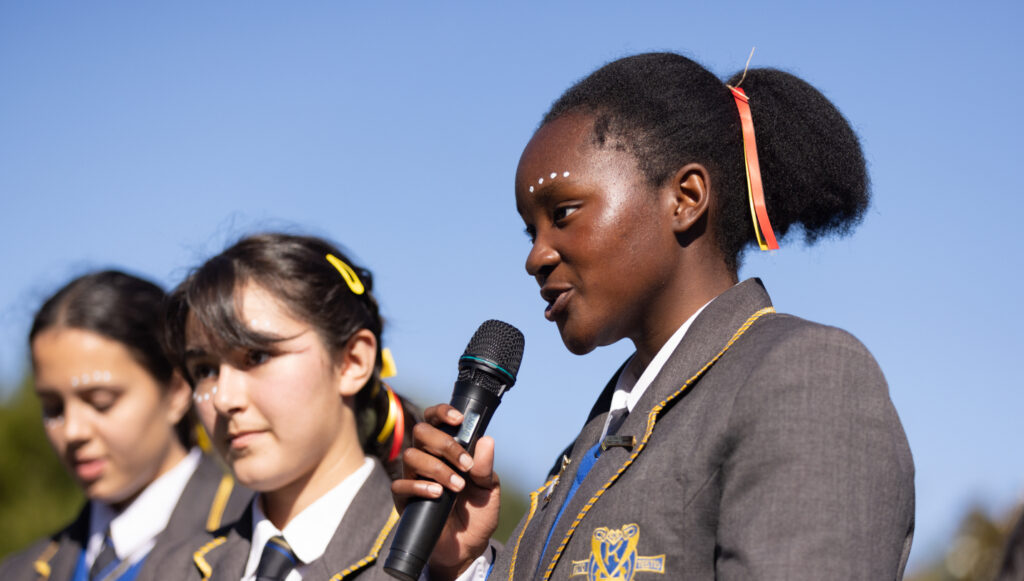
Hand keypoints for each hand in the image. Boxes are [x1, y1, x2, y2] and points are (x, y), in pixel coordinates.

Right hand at [391, 403, 500, 579]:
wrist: (468, 547)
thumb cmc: (477, 514)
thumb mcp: (489, 489)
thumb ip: (485, 467)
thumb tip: (486, 440)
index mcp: (446, 450)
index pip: (435, 420)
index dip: (441, 412)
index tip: (459, 418)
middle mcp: (427, 458)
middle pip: (420, 432)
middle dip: (444, 444)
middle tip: (465, 463)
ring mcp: (414, 478)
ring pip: (411, 456)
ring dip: (438, 469)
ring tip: (458, 486)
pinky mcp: (404, 500)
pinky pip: (400, 485)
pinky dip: (420, 486)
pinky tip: (438, 494)